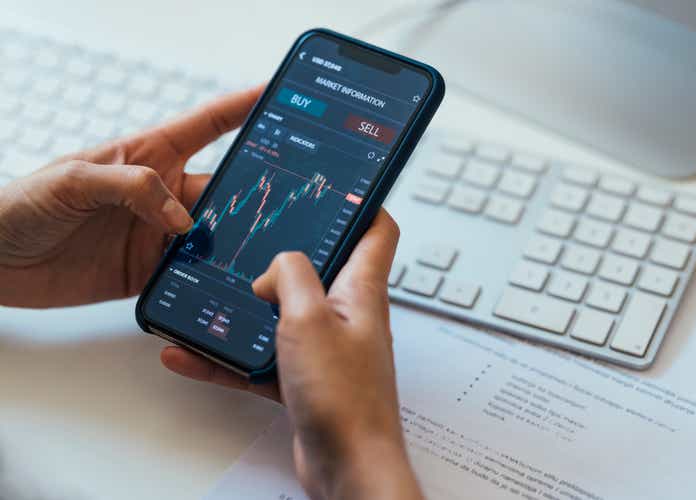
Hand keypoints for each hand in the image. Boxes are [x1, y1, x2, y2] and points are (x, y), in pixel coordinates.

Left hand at [0, 86, 262, 307]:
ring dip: (234, 242)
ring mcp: (157, 233)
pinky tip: (224, 282)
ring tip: (261, 249)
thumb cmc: (22, 204)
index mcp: (148, 156)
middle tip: (288, 199)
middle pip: (221, 187)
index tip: (277, 96)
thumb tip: (182, 220)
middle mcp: (160, 194)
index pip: (207, 125)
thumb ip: (132, 188)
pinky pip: (189, 274)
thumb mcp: (73, 179)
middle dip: (253, 191)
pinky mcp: (147, 271)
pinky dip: (208, 279)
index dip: (243, 107)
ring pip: (213, 234)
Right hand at [162, 211, 423, 499]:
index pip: (377, 230)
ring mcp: (325, 347)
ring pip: (283, 314)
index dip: (363, 202)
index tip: (338, 186)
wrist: (347, 465)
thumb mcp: (309, 318)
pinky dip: (229, 355)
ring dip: (248, 308)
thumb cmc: (345, 398)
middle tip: (254, 239)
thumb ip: (291, 277)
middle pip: (322, 267)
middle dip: (287, 254)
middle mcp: (346, 314)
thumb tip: (276, 266)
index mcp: (360, 290)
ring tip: (213, 296)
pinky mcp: (304, 378)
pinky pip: (261, 357)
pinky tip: (192, 353)